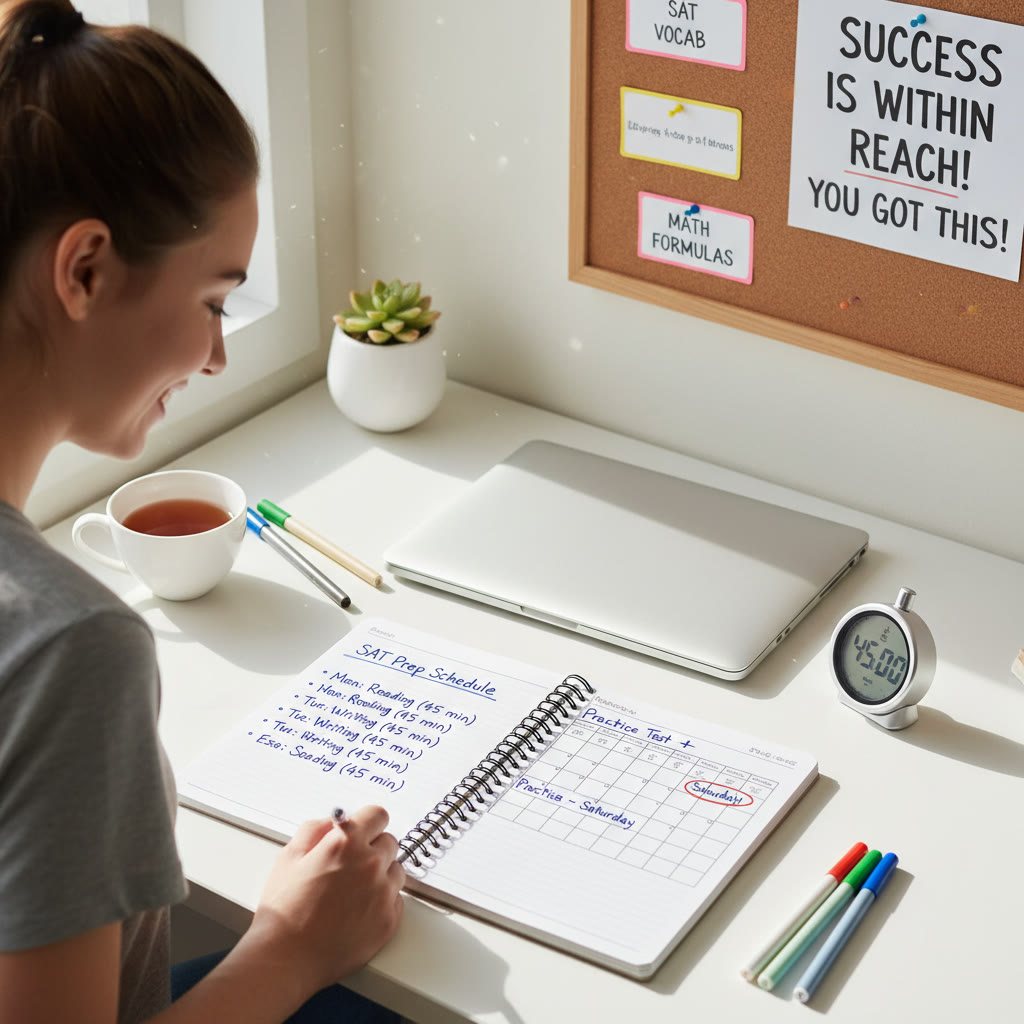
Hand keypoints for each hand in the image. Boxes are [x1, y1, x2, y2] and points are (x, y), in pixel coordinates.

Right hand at [243, 806, 404, 995]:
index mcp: (346, 843)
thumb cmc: (284, 911)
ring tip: (352, 893)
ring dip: (380, 875)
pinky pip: (396, 899)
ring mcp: (383, 893)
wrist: (286, 958)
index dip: (367, 823)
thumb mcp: (289, 857)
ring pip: (395, 870)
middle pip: (389, 842)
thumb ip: (315, 830)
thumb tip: (333, 824)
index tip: (362, 832)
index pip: (378, 815)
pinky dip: (382, 902)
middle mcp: (370, 865)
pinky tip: (357, 912)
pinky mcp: (389, 920)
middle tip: (350, 867)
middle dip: (372, 849)